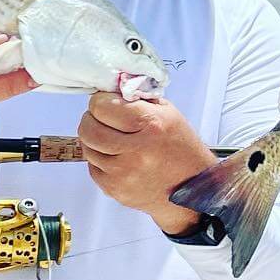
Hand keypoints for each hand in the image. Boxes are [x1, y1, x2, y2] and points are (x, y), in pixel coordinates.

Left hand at [79, 93, 216, 235]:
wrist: (192, 187)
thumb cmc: (180, 146)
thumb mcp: (167, 112)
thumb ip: (137, 97)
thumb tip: (108, 89)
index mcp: (150, 125)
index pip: (101, 106)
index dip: (101, 101)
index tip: (107, 102)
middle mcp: (136, 151)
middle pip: (89, 128)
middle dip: (91, 119)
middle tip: (102, 118)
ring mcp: (124, 173)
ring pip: (87, 148)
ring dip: (94, 139)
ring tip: (112, 138)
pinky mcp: (115, 189)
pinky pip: (92, 168)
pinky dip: (100, 159)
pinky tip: (117, 157)